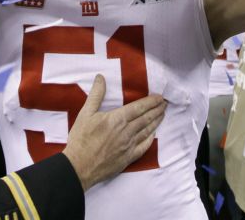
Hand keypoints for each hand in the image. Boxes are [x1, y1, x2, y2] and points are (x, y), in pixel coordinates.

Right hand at [61, 75, 166, 190]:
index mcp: (117, 119)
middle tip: (165, 104)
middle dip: (157, 110)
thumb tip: (100, 78)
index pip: (139, 108)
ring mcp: (128, 146)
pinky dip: (150, 139)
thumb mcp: (85, 114)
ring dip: (156, 122)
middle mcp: (126, 132)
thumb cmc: (81, 139)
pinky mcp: (128, 158)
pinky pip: (143, 147)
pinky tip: (153, 135)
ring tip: (162, 115)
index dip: (151, 102)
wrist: (79, 166)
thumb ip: (96, 95)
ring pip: (147, 131)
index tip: (159, 97)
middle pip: (146, 119)